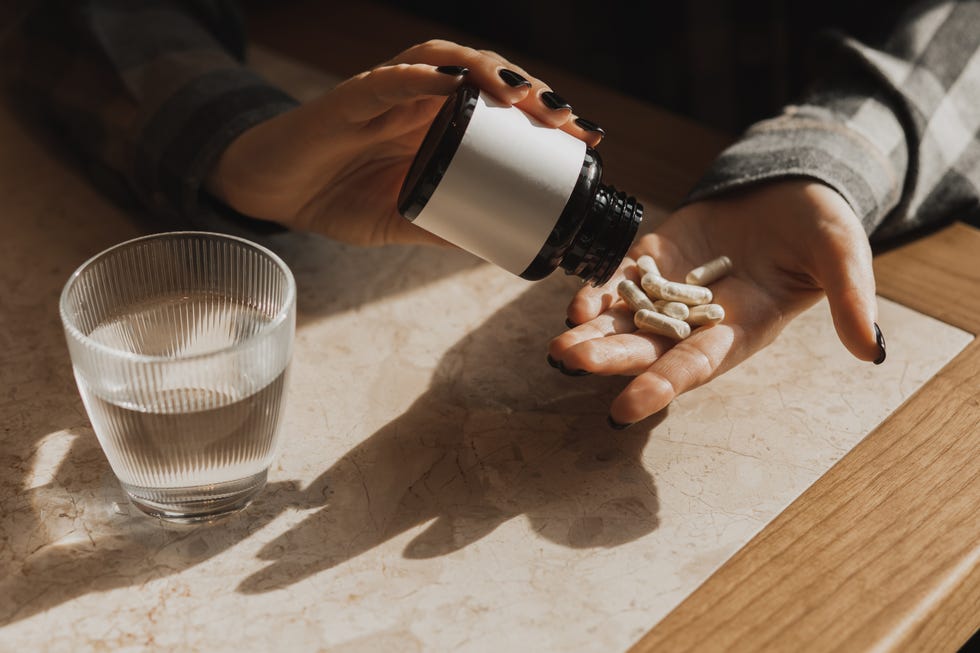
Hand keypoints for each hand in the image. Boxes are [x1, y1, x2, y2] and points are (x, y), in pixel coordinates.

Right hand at [206, 40, 602, 245]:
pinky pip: (386, 78)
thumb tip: (498, 247)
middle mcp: (419, 101)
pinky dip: (420, 77)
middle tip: (567, 121)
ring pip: (445, 63)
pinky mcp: (349, 98)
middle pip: (485, 78)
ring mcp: (386, 95)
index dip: (544, 116)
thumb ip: (443, 226)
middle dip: (532, 93)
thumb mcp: (402, 219)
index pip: (500, 107)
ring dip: (489, 73)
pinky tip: (452, 84)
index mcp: (437, 127)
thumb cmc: (337, 198)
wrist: (274, 194)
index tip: (585, 139)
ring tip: (526, 98)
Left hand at [548, 180, 885, 425]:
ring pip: (625, 321)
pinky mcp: (656, 258)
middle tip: (568, 361)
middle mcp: (698, 322)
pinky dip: (599, 292)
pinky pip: (621, 281)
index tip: (623, 409)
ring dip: (593, 334)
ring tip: (559, 344)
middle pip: (646, 348)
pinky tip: (577, 303)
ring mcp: (672, 291)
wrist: (792, 190)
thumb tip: (871, 350)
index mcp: (740, 331)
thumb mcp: (844, 257)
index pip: (694, 366)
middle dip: (609, 358)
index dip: (660, 386)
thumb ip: (852, 299)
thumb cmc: (820, 229)